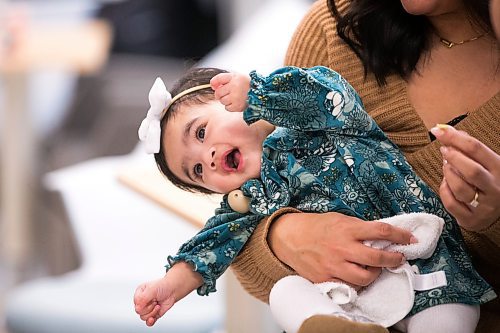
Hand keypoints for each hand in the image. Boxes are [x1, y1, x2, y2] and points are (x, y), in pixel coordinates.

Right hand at [134, 276, 174, 326]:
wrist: (173, 290)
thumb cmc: (163, 286)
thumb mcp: (152, 289)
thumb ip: (143, 298)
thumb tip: (138, 308)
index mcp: (140, 293)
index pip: (136, 302)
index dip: (143, 302)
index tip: (151, 298)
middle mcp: (142, 301)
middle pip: (139, 311)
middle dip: (149, 307)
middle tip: (155, 301)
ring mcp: (147, 308)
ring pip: (143, 317)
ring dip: (152, 312)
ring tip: (158, 306)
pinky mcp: (153, 314)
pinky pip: (148, 322)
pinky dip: (150, 322)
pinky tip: (153, 318)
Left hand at [210, 72, 249, 111]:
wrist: (261, 95)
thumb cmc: (247, 85)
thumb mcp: (238, 77)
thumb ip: (225, 79)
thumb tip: (213, 86)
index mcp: (235, 77)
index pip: (218, 78)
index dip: (214, 83)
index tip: (214, 86)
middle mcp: (235, 86)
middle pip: (218, 92)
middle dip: (220, 94)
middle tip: (226, 94)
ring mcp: (236, 97)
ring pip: (222, 101)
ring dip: (226, 100)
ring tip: (233, 98)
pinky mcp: (238, 106)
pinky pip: (227, 108)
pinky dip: (230, 106)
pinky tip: (236, 102)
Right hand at [268, 212, 415, 286]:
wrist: (290, 237)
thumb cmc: (316, 226)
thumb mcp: (339, 219)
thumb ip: (359, 227)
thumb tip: (381, 235)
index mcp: (347, 229)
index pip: (381, 231)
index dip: (400, 235)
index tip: (410, 239)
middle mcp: (342, 248)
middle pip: (377, 258)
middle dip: (394, 259)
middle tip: (398, 258)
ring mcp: (334, 265)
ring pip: (365, 277)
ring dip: (376, 274)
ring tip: (376, 269)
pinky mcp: (326, 278)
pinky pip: (349, 286)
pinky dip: (356, 282)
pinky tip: (357, 275)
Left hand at [431, 125, 499, 230]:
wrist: (498, 210)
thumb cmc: (487, 180)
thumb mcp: (484, 162)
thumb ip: (468, 147)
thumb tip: (445, 130)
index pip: (477, 149)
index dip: (454, 138)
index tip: (438, 131)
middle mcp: (496, 188)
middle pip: (471, 171)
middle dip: (453, 157)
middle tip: (444, 150)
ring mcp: (485, 207)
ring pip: (461, 189)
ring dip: (449, 175)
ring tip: (446, 167)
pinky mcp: (472, 220)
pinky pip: (452, 204)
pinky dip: (445, 191)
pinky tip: (446, 184)